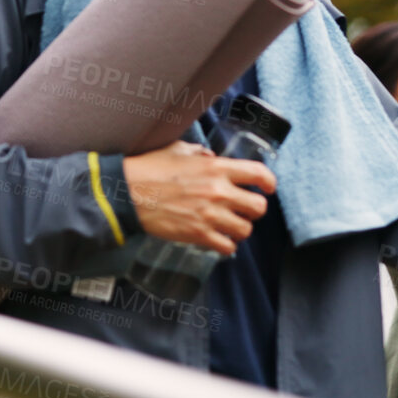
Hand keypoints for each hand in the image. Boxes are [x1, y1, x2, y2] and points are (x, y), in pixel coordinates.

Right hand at [122, 140, 273, 255]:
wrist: (127, 193)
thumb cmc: (150, 169)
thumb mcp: (178, 150)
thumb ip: (200, 153)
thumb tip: (211, 157)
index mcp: (216, 168)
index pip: (259, 174)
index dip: (269, 182)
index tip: (268, 187)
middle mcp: (219, 191)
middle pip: (259, 207)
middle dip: (255, 209)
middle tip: (245, 210)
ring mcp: (210, 215)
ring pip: (246, 229)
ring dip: (240, 228)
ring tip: (230, 226)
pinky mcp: (199, 235)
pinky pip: (227, 246)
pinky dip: (226, 245)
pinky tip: (218, 239)